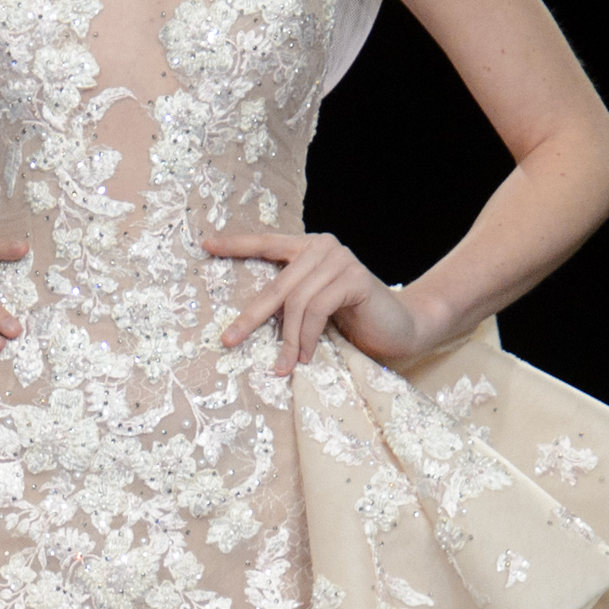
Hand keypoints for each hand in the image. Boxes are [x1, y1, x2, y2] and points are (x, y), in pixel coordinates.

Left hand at [203, 229, 442, 374]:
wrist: (402, 330)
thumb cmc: (355, 323)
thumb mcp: (314, 311)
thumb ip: (290, 302)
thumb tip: (246, 324)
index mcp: (308, 249)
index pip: (267, 243)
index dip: (236, 244)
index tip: (206, 245)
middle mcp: (322, 247)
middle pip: (275, 284)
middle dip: (250, 317)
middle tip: (229, 341)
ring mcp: (339, 259)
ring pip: (295, 302)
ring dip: (288, 339)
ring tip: (285, 365)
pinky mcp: (353, 277)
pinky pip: (316, 309)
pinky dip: (307, 337)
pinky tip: (307, 356)